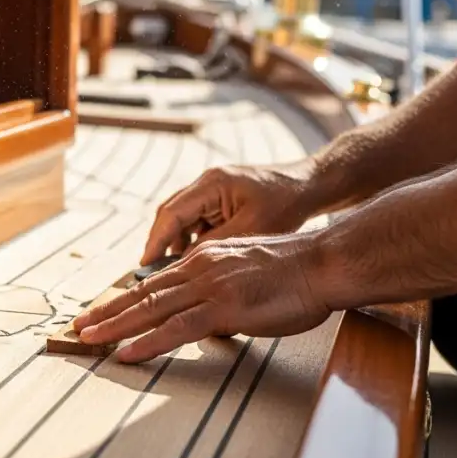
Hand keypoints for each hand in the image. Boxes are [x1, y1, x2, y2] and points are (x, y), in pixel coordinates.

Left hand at [72, 235, 331, 362]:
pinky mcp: (225, 307)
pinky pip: (178, 328)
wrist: (324, 262)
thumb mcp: (246, 272)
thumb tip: (206, 311)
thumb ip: (220, 288)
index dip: (124, 299)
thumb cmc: (295, 272)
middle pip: (144, 294)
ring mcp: (210, 287)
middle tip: (79, 326)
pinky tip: (127, 352)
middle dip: (107, 311)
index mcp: (204, 260)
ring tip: (88, 338)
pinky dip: (147, 341)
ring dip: (116, 325)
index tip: (101, 311)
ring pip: (152, 309)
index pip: (155, 283)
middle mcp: (200, 268)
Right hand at [140, 160, 318, 265]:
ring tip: (174, 273)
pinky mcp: (221, 201)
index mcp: (212, 184)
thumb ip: (216, 246)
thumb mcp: (251, 230)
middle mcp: (206, 183)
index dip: (156, 242)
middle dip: (161, 245)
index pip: (171, 213)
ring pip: (182, 220)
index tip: (145, 266)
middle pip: (170, 215)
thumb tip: (185, 268)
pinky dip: (193, 242)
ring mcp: (213, 191)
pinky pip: (197, 222)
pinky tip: (197, 263)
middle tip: (151, 274)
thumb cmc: (287, 204)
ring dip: (177, 245)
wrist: (311, 186)